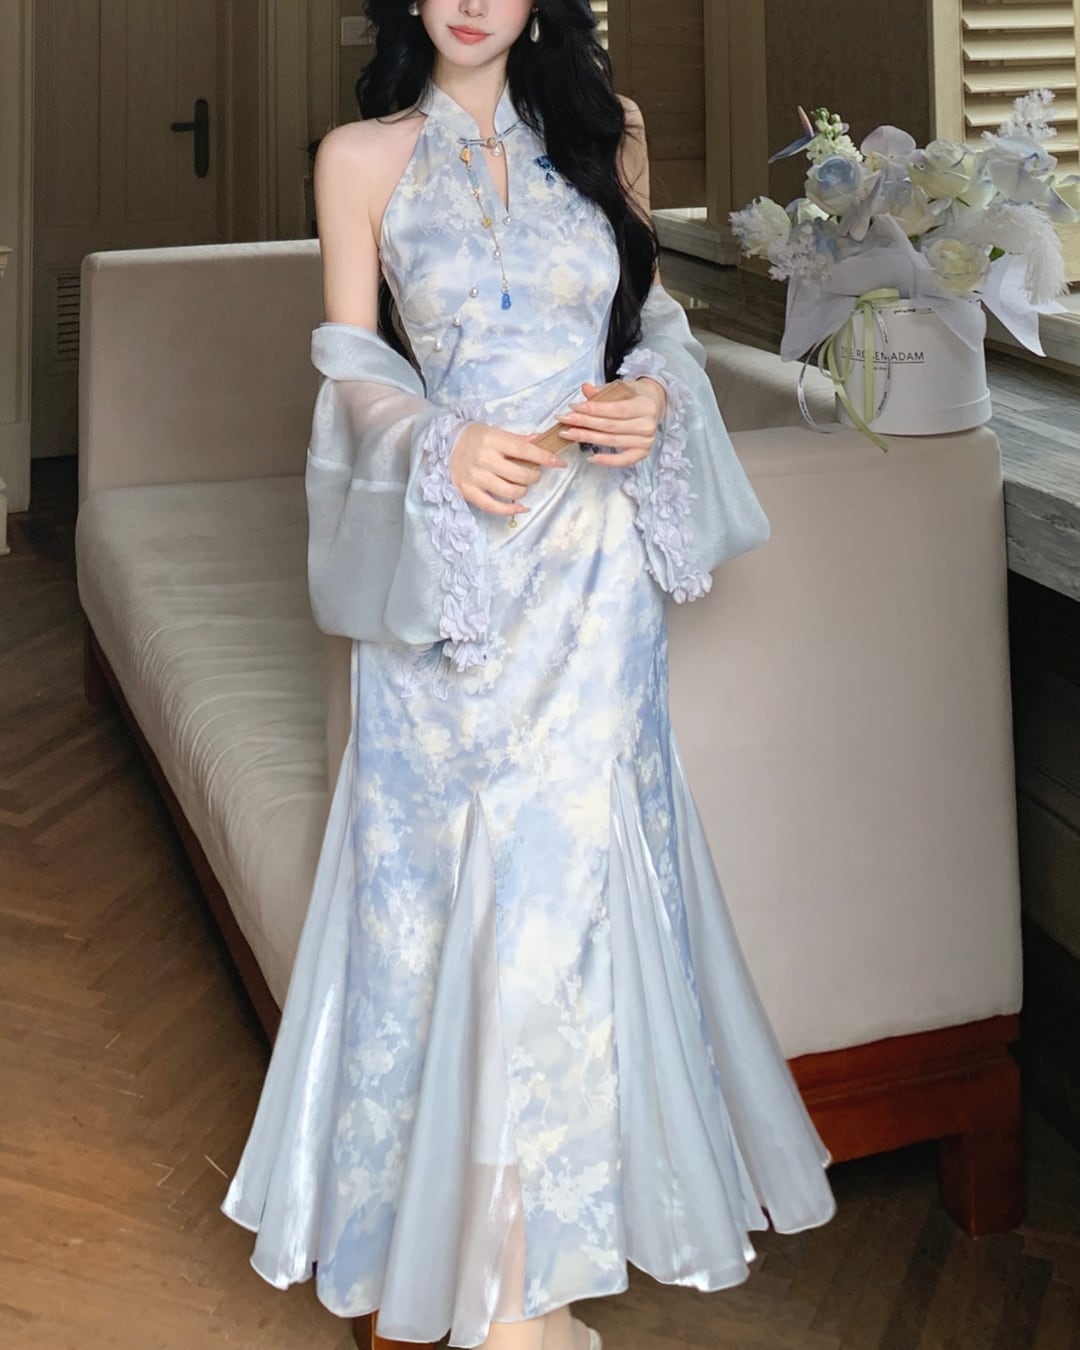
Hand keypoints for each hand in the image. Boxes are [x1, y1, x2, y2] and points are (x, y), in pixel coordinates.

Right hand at [449, 422, 565, 517]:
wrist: (442, 443)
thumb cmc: (472, 437)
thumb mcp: (493, 430)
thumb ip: (516, 439)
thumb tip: (539, 440)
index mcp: (492, 439)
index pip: (525, 450)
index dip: (544, 458)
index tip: (559, 463)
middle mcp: (484, 458)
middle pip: (520, 474)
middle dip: (534, 476)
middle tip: (533, 474)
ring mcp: (475, 477)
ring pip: (510, 491)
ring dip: (523, 491)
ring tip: (522, 486)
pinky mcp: (467, 491)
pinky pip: (493, 506)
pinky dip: (510, 510)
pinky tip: (521, 508)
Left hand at [555, 377, 667, 465]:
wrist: (654, 405)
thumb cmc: (636, 396)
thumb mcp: (622, 388)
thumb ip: (604, 390)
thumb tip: (585, 389)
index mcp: (645, 406)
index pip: (615, 409)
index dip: (593, 409)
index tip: (574, 407)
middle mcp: (647, 425)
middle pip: (610, 426)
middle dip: (585, 423)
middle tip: (565, 420)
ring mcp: (646, 441)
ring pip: (612, 441)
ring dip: (587, 438)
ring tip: (568, 433)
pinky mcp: (642, 453)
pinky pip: (623, 460)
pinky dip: (606, 460)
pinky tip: (591, 457)